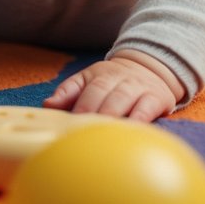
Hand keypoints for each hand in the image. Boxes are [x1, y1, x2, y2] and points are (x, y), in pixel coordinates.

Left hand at [43, 50, 183, 121]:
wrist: (150, 67)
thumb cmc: (112, 81)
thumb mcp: (89, 80)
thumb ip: (68, 92)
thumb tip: (48, 105)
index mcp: (98, 75)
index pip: (85, 89)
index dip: (78, 107)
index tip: (70, 124)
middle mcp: (118, 79)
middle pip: (102, 94)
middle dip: (92, 113)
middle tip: (83, 134)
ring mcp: (138, 87)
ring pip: (122, 100)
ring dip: (112, 117)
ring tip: (102, 136)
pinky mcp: (156, 98)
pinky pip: (146, 109)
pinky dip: (138, 120)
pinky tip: (130, 133)